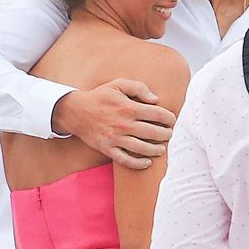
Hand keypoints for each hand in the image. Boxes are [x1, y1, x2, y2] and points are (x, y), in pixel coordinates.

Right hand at [52, 78, 175, 168]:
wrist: (76, 111)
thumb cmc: (100, 96)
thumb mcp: (118, 84)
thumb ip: (139, 88)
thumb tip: (156, 99)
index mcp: (128, 107)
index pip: (157, 114)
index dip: (169, 118)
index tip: (172, 120)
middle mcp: (124, 124)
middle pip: (153, 133)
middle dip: (166, 134)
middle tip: (169, 134)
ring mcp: (115, 138)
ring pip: (142, 148)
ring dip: (156, 150)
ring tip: (162, 148)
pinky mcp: (107, 149)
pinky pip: (126, 160)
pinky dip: (138, 163)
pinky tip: (147, 162)